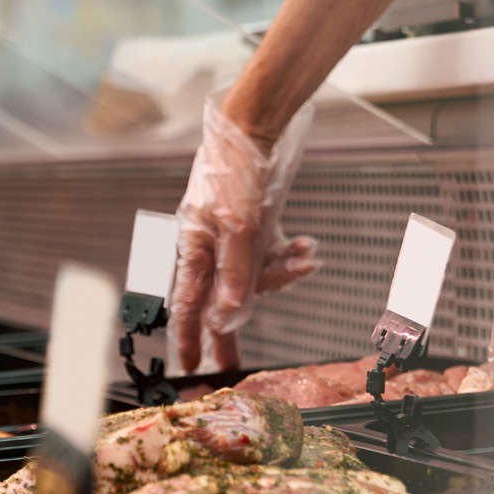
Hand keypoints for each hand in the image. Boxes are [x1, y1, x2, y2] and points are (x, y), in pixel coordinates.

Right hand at [171, 94, 317, 372]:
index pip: (187, 304)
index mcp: (194, 247)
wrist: (255, 125)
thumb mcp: (238, 226)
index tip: (187, 368)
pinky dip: (290, 254)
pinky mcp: (255, 226)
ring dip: (282, 273)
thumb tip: (229, 317)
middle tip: (236, 366)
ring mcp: (233, 237)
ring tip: (305, 258)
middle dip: (234, 325)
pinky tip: (308, 247)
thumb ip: (235, 273)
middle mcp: (210, 246)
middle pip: (221, 296)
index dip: (186, 338)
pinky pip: (271, 253)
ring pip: (253, 275)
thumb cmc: (235, 168)